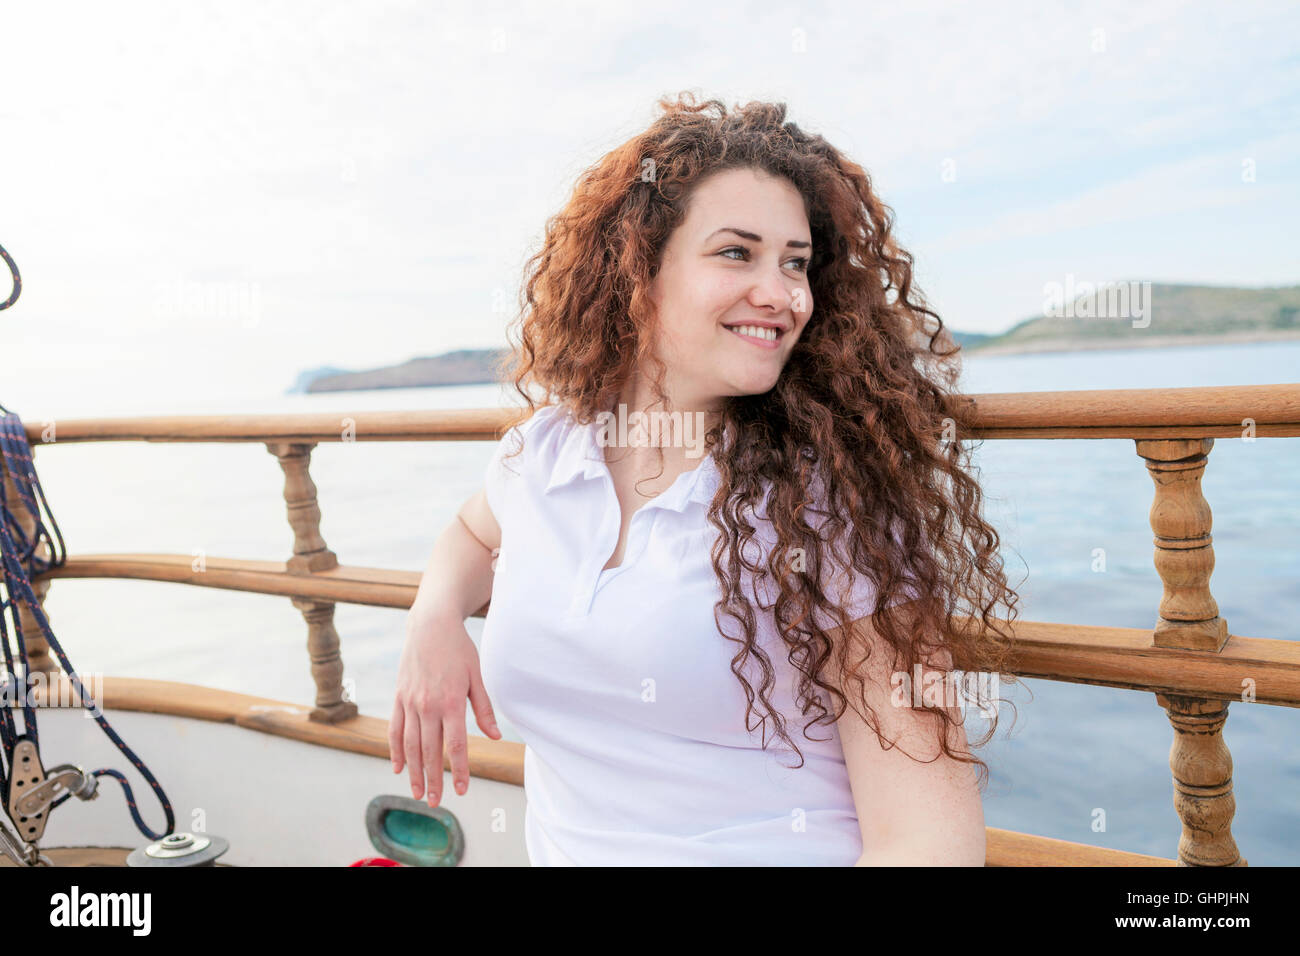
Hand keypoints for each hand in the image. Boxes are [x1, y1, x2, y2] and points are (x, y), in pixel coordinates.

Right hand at [389, 606, 501, 807]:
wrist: (430, 625)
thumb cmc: (459, 649)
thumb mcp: (477, 676)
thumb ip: (484, 708)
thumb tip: (495, 736)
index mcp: (451, 702)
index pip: (455, 745)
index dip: (459, 770)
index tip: (462, 790)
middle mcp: (427, 705)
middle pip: (430, 751)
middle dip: (434, 780)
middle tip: (436, 803)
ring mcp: (410, 702)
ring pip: (410, 745)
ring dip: (414, 772)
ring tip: (418, 794)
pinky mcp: (399, 697)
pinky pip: (394, 729)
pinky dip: (395, 751)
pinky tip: (399, 768)